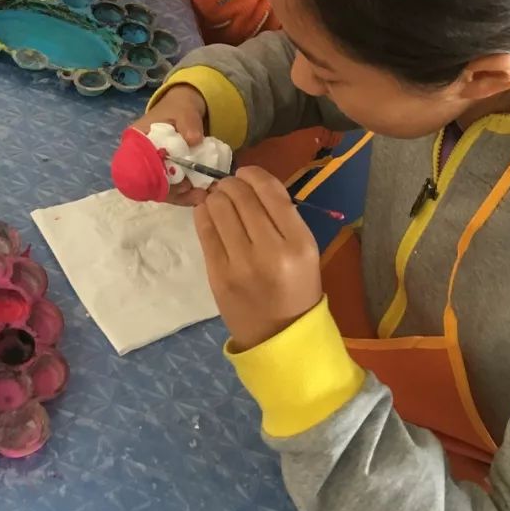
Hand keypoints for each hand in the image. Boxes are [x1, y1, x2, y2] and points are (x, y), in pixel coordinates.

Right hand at [129, 86, 209, 206]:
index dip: (158, 179)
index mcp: (137, 139)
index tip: (181, 184)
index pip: (139, 167)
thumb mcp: (185, 110)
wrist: (185, 107)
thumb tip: (194, 140)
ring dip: (180, 195)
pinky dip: (184, 192)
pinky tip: (200, 193)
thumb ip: (189, 123)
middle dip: (173, 192)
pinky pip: (171, 187)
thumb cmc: (180, 107)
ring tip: (202, 196)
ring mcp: (152, 166)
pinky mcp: (164, 171)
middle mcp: (139, 157)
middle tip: (197, 194)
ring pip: (161, 188)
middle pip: (149, 183)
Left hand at [195, 168, 322, 350]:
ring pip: (218, 207)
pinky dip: (203, 213)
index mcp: (299, 242)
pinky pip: (204, 229)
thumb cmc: (296, 289)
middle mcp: (270, 250)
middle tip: (230, 187)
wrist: (279, 336)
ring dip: (216, 196)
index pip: (270, 191)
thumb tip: (251, 182)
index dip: (253, 174)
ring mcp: (240, 264)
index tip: (246, 174)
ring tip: (219, 200)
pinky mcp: (217, 275)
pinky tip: (207, 212)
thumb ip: (283, 216)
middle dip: (232, 184)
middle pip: (241, 196)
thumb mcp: (305, 250)